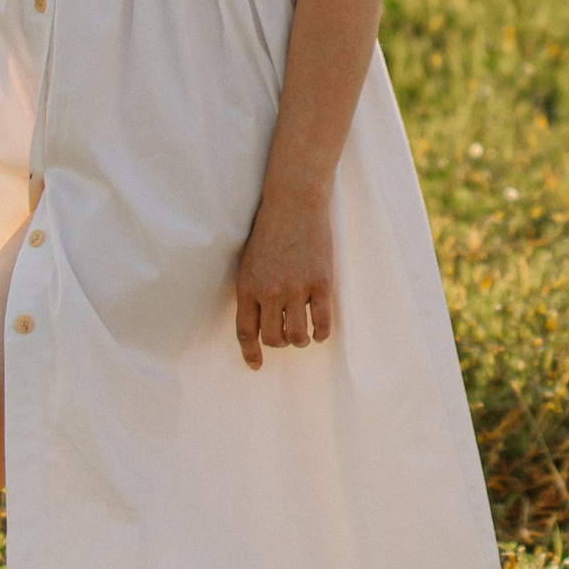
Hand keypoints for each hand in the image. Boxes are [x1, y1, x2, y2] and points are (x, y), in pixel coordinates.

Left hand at [235, 190, 334, 365]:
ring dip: (301, 341)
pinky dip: (322, 333)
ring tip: (305, 336)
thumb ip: (253, 290)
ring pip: (297, 336)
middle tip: (286, 336)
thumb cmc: (270, 229)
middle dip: (279, 343)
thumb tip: (260, 320)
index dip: (250, 353)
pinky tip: (321, 331)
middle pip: (272, 338)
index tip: (256, 364)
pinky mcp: (320, 284)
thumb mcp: (249, 261)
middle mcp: (270, 292)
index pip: (246, 332)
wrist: (294, 204)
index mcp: (247, 287)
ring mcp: (296, 289)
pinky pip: (322, 322)